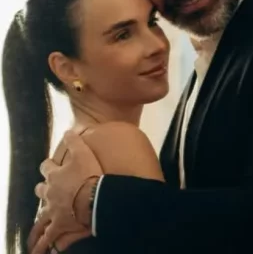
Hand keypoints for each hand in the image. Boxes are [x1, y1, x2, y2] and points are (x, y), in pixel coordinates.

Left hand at [28, 131, 103, 253]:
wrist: (93, 198)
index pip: (46, 167)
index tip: (51, 165)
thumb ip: (75, 141)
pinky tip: (38, 250)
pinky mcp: (57, 225)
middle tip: (49, 189)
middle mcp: (50, 192)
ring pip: (41, 213)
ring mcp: (52, 209)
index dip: (48, 166)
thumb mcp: (84, 152)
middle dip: (44, 188)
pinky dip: (42, 244)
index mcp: (55, 175)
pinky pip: (47, 237)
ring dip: (42, 215)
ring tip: (43, 218)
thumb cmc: (90, 174)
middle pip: (41, 189)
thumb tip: (67, 131)